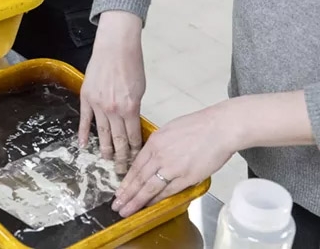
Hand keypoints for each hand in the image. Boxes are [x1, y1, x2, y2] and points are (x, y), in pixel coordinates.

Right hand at [79, 11, 144, 173]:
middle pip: (117, 140)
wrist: (114, 47)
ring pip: (101, 133)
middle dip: (120, 157)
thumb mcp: (139, 90)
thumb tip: (130, 124)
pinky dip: (83, 133)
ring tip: (105, 161)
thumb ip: (134, 109)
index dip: (134, 151)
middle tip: (121, 171)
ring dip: (104, 149)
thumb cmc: (131, 65)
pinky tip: (83, 145)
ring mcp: (98, 105)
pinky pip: (84, 120)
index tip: (135, 162)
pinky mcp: (86, 98)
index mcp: (130, 108)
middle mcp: (113, 110)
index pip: (133, 136)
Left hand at [111, 105, 235, 217]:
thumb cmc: (199, 126)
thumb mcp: (169, 130)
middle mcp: (160, 155)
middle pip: (139, 179)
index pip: (135, 166)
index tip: (119, 191)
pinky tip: (149, 206)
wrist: (219, 128)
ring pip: (150, 187)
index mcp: (154, 143)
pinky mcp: (187, 177)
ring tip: (126, 210)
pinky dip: (157, 200)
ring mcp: (172, 167)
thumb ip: (158, 145)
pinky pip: (168, 191)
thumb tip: (151, 157)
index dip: (126, 181)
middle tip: (117, 205)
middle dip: (126, 194)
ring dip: (137, 201)